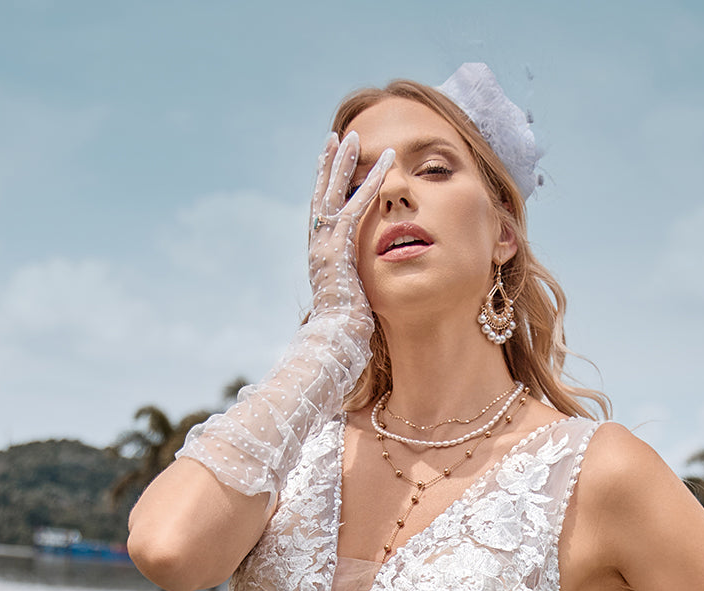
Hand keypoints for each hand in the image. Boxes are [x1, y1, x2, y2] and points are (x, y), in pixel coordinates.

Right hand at [308, 131, 393, 325]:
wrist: (334, 341)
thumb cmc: (344, 332)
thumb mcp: (351, 302)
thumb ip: (355, 287)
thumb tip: (363, 292)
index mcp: (322, 257)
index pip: (323, 214)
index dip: (327, 188)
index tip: (331, 166)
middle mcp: (318, 245)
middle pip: (322, 194)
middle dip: (329, 165)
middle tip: (336, 137)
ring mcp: (325, 244)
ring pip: (333, 192)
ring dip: (345, 163)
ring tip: (352, 135)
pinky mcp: (339, 246)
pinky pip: (357, 206)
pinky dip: (370, 183)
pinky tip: (384, 163)